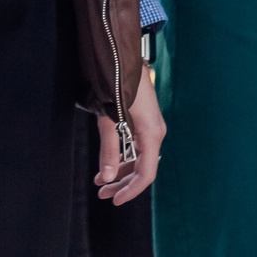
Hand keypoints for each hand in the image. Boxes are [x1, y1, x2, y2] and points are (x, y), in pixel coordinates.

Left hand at [95, 83, 164, 205]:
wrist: (121, 56)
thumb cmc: (116, 84)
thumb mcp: (108, 119)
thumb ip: (109, 149)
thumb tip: (107, 177)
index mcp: (151, 134)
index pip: (146, 174)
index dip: (131, 191)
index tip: (114, 201)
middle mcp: (155, 132)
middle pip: (143, 168)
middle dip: (123, 184)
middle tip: (102, 194)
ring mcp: (151, 125)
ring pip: (139, 157)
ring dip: (121, 171)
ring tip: (100, 181)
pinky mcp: (144, 119)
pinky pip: (137, 146)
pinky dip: (123, 156)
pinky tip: (109, 163)